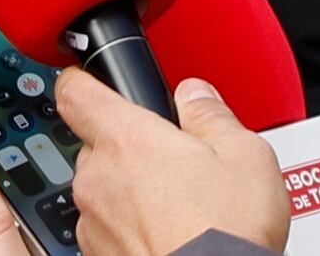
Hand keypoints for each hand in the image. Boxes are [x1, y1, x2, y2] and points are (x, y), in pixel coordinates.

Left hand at [55, 72, 291, 255]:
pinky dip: (128, 227)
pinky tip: (167, 234)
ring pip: (102, 188)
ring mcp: (93, 221)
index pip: (74, 91)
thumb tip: (196, 96)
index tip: (94, 82)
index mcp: (126, 139)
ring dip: (128, 191)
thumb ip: (211, 113)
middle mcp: (98, 178)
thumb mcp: (245, 155)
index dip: (84, 81)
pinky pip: (106, 227)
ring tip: (177, 206)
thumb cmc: (225, 234)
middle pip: (96, 144)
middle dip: (129, 148)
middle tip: (171, 162)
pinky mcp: (96, 254)